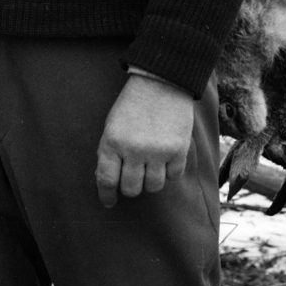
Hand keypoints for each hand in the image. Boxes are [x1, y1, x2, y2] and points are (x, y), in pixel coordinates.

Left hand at [94, 73, 195, 206]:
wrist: (162, 83)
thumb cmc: (133, 105)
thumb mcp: (113, 126)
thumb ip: (110, 152)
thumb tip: (108, 182)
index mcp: (113, 142)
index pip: (107, 180)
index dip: (107, 195)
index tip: (109, 202)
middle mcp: (134, 150)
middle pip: (132, 188)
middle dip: (131, 186)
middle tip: (135, 177)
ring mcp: (158, 151)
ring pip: (154, 186)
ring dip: (151, 180)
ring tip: (152, 166)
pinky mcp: (178, 149)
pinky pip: (174, 176)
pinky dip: (170, 171)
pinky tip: (167, 158)